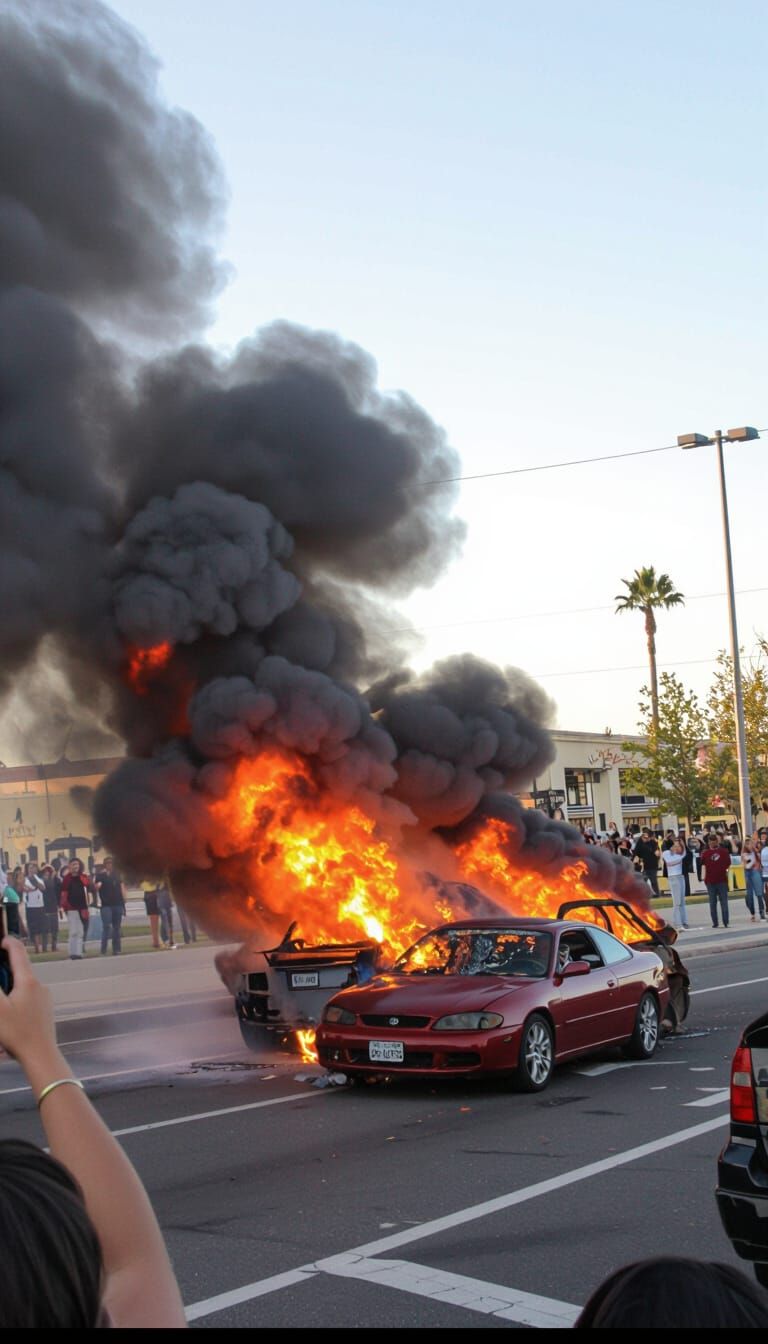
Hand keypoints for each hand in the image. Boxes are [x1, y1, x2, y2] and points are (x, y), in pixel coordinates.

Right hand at [0, 937, 57, 1065]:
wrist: (41, 1055)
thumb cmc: (17, 1033)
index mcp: (28, 981)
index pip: (18, 952)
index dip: (8, 942)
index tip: (1, 941)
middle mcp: (40, 985)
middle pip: (20, 970)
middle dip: (5, 972)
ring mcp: (45, 998)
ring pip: (24, 985)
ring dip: (10, 989)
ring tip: (2, 1006)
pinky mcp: (46, 1010)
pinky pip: (29, 997)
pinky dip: (17, 999)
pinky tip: (10, 1016)